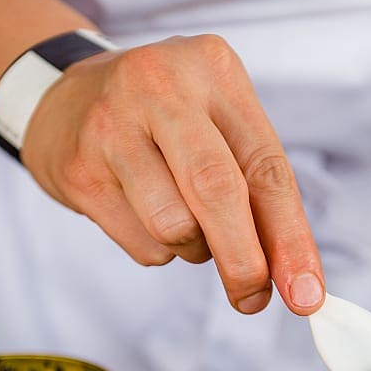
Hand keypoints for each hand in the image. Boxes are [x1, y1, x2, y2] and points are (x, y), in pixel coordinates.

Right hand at [20, 34, 324, 315]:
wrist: (63, 99)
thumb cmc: (164, 119)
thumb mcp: (217, 123)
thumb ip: (255, 187)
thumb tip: (291, 275)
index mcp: (214, 70)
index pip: (265, 167)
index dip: (290, 238)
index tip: (307, 294)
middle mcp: (161, 89)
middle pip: (216, 191)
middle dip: (243, 260)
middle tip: (253, 300)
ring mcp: (112, 126)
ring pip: (174, 226)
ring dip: (193, 249)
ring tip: (184, 221)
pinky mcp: (79, 170)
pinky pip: (139, 243)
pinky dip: (156, 249)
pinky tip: (142, 213)